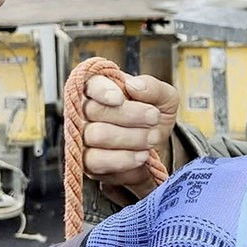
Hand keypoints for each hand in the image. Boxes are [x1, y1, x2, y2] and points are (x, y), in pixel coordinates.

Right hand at [82, 74, 178, 197]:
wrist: (155, 148)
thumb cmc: (153, 117)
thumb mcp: (164, 98)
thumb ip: (153, 88)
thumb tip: (133, 85)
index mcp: (100, 88)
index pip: (90, 84)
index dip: (103, 91)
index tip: (120, 99)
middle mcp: (84, 111)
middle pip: (94, 110)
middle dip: (130, 115)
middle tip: (154, 119)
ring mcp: (82, 137)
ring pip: (96, 135)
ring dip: (131, 137)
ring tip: (152, 138)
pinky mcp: (86, 162)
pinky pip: (96, 161)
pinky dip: (123, 158)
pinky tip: (142, 155)